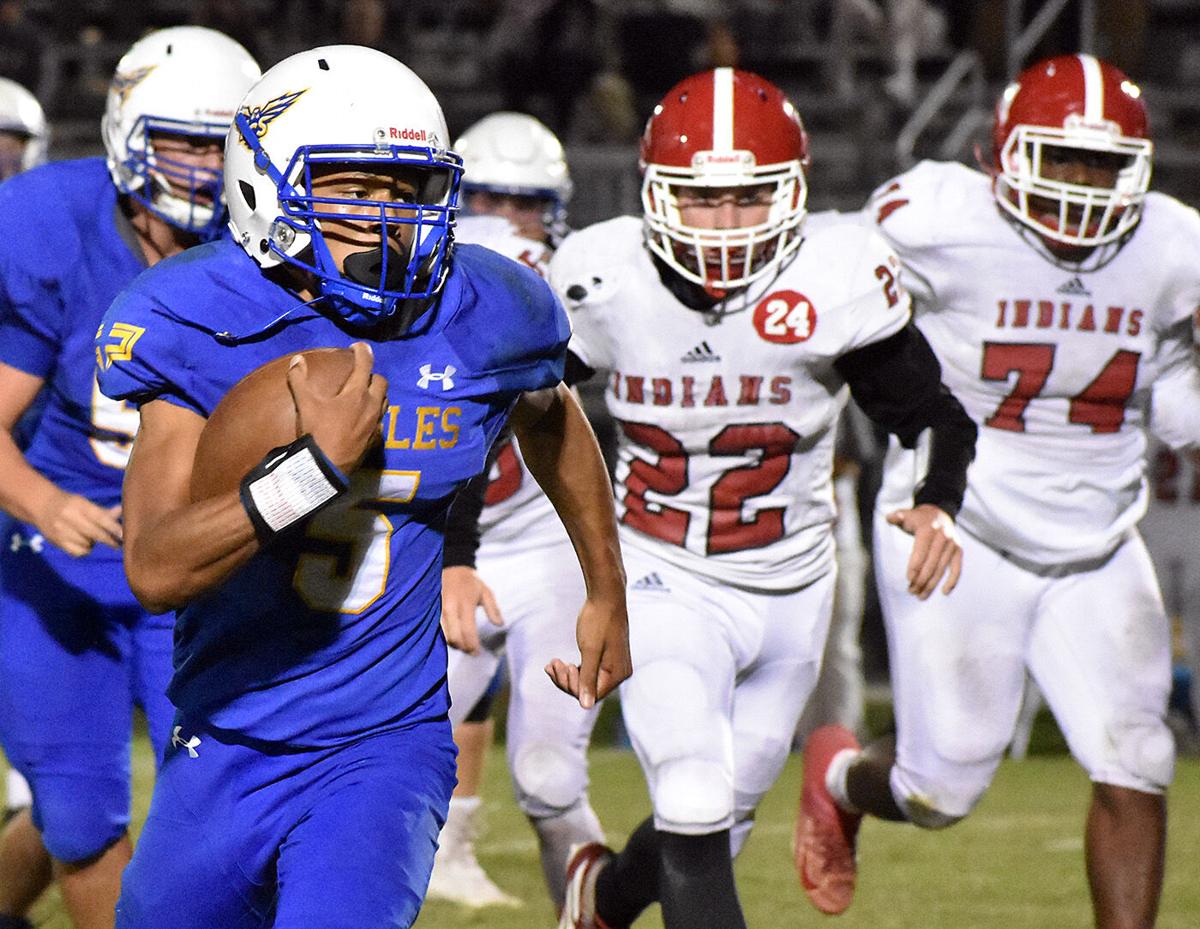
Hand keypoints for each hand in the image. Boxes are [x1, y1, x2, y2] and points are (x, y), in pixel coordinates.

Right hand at [35, 488, 121, 556]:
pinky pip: (77, 552)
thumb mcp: (85, 504)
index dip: (113, 527)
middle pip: (94, 533)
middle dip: (108, 539)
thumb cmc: (71, 505)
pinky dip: (84, 550)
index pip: (99, 517)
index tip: (123, 535)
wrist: (42, 506)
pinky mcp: (56, 541)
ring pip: (87, 544)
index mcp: (79, 505)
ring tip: (91, 537)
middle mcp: (69, 517)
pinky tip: (83, 544)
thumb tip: (121, 510)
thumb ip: (103, 511)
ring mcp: (61, 530)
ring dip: (93, 543)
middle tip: (118, 544)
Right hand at [286, 341, 387, 473]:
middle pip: (381, 383)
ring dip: (377, 394)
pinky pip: (380, 422)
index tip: (359, 346)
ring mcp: (375, 424)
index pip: (365, 365)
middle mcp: (371, 406)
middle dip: (373, 375)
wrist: (326, 467)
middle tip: (361, 374)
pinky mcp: (375, 440)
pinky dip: (374, 416)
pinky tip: (365, 419)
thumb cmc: (317, 432)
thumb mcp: (305, 404)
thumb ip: (299, 380)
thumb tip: (297, 360)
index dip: (363, 352)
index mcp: (356, 394)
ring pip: (384, 402)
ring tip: (365, 393)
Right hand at [440, 565, 502, 653]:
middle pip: (454, 638)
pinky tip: (450, 638)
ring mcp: (438, 610)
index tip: (477, 653)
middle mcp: (450, 608)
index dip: (473, 646)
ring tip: (461, 645)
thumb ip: (493, 609)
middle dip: (463, 648)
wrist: (450, 565)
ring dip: (453, 644)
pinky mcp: (430, 610)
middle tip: (470, 651)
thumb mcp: (485, 592)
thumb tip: (500, 624)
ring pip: (443, 636)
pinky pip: (435, 629)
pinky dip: (443, 637)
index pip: (468, 632)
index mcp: (465, 604)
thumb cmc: (470, 581)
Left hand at [545, 594, 631, 708]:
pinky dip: (572, 668)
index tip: (561, 667)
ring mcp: (613, 665)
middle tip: (553, 664)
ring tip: (552, 663)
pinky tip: (556, 662)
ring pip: (586, 680)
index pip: (592, 695)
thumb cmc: (598, 621)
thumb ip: (588, 679)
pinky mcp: (606, 658)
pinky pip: (588, 670)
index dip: (572, 686)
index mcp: (618, 673)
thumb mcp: (590, 650)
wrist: (606, 596)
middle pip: (588, 690)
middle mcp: (619, 673)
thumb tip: (586, 707)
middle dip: (567, 680)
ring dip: (566, 675)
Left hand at [886, 503, 961, 598]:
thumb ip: (896, 517)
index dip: (915, 566)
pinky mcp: (959, 550)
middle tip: (911, 592)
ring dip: (931, 584)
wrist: (940, 513)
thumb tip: (889, 518)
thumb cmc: (918, 518)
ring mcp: (952, 544)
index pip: (921, 551)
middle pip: (931, 563)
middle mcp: (943, 537)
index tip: (908, 580)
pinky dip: (952, 581)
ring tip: (920, 596)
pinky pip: (957, 568)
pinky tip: (944, 592)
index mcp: (928, 529)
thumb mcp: (906, 515)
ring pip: (942, 569)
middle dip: (921, 580)